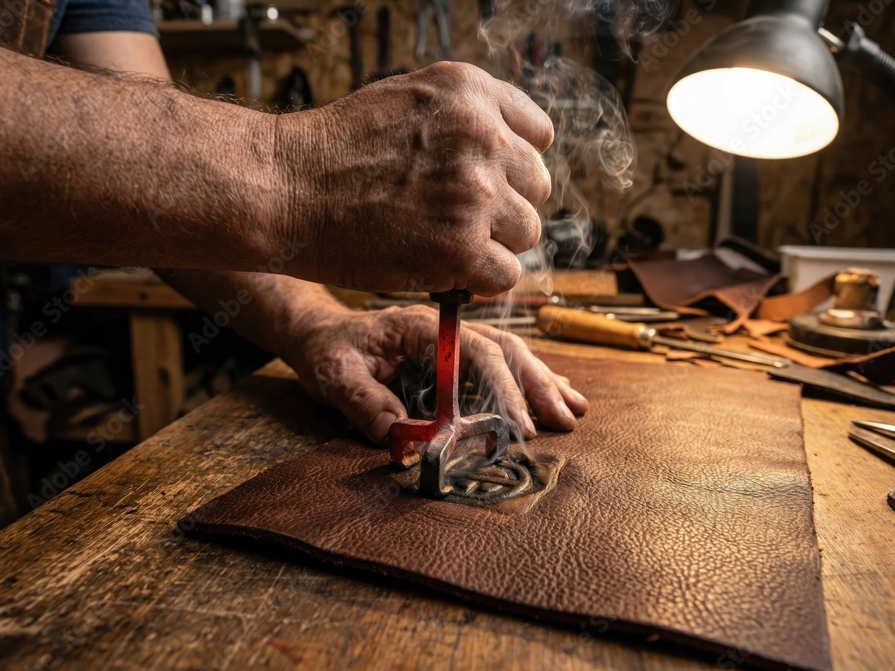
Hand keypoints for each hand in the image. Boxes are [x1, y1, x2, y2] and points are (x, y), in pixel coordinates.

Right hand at [275, 61, 553, 295]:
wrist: (284, 188)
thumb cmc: (334, 151)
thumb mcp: (408, 99)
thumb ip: (465, 116)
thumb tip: (514, 150)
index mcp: (471, 93)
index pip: (539, 136)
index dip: (512, 166)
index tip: (484, 183)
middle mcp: (481, 137)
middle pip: (536, 189)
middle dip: (503, 208)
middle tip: (453, 218)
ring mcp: (474, 193)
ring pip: (526, 234)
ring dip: (491, 246)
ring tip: (441, 242)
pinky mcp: (459, 247)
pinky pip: (506, 275)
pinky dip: (477, 281)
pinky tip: (443, 269)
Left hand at [283, 305, 587, 443]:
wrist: (320, 335)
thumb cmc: (328, 351)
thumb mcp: (334, 375)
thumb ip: (364, 402)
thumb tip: (400, 436)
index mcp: (421, 327)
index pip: (475, 353)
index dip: (502, 388)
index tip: (520, 425)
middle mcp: (446, 329)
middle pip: (505, 350)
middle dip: (537, 385)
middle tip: (563, 419)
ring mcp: (454, 340)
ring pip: (510, 356)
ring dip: (542, 382)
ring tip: (574, 409)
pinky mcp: (455, 357)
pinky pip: (499, 365)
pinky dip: (528, 382)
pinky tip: (554, 394)